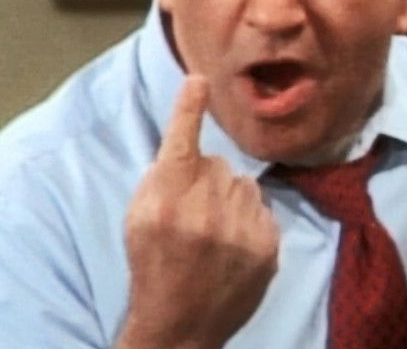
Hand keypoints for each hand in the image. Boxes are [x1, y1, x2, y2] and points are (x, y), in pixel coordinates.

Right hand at [118, 76, 278, 348]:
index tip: (199, 81)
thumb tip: (188, 139)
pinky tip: (232, 245)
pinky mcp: (267, 245)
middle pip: (217, 163)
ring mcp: (240, 230)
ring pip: (244, 182)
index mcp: (165, 202)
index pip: (180, 144)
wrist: (180, 325)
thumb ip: (161, 176)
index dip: (188, 110)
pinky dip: (249, 219)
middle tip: (192, 213)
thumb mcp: (139, 218)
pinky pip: (262, 207)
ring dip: (230, 198)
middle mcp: (204, 211)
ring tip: (213, 232)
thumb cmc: (153, 265)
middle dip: (206, 179)